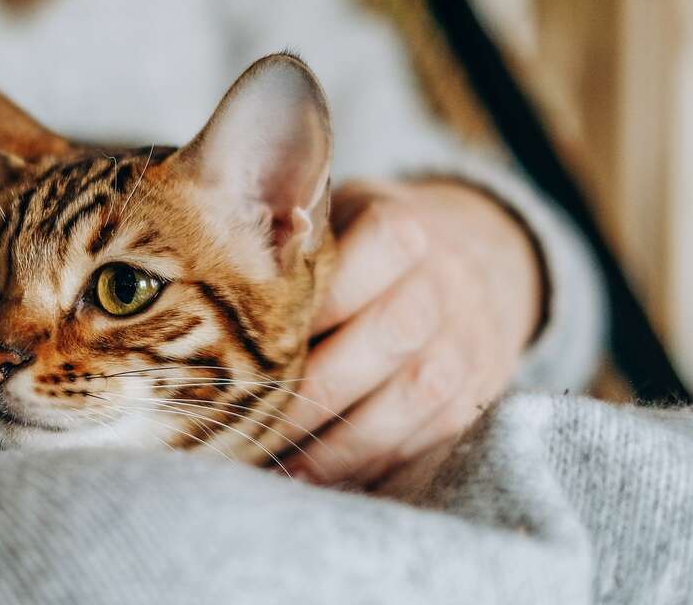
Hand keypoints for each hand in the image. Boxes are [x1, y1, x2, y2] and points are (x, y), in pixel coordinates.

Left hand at [276, 177, 543, 486]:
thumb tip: (205, 289)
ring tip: (284, 467)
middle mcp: (445, 281)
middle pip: (387, 336)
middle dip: (314, 390)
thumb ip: (294, 246)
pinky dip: (375, 463)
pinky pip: (430, 435)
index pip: (359, 265)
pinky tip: (326, 476)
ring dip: (343, 443)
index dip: (311, 305)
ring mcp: (469, 339)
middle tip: (251, 423)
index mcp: (405, 229)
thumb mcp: (342, 217)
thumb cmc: (376, 244)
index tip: (251, 341)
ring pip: (412, 396)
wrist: (487, 257)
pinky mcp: (479, 390)